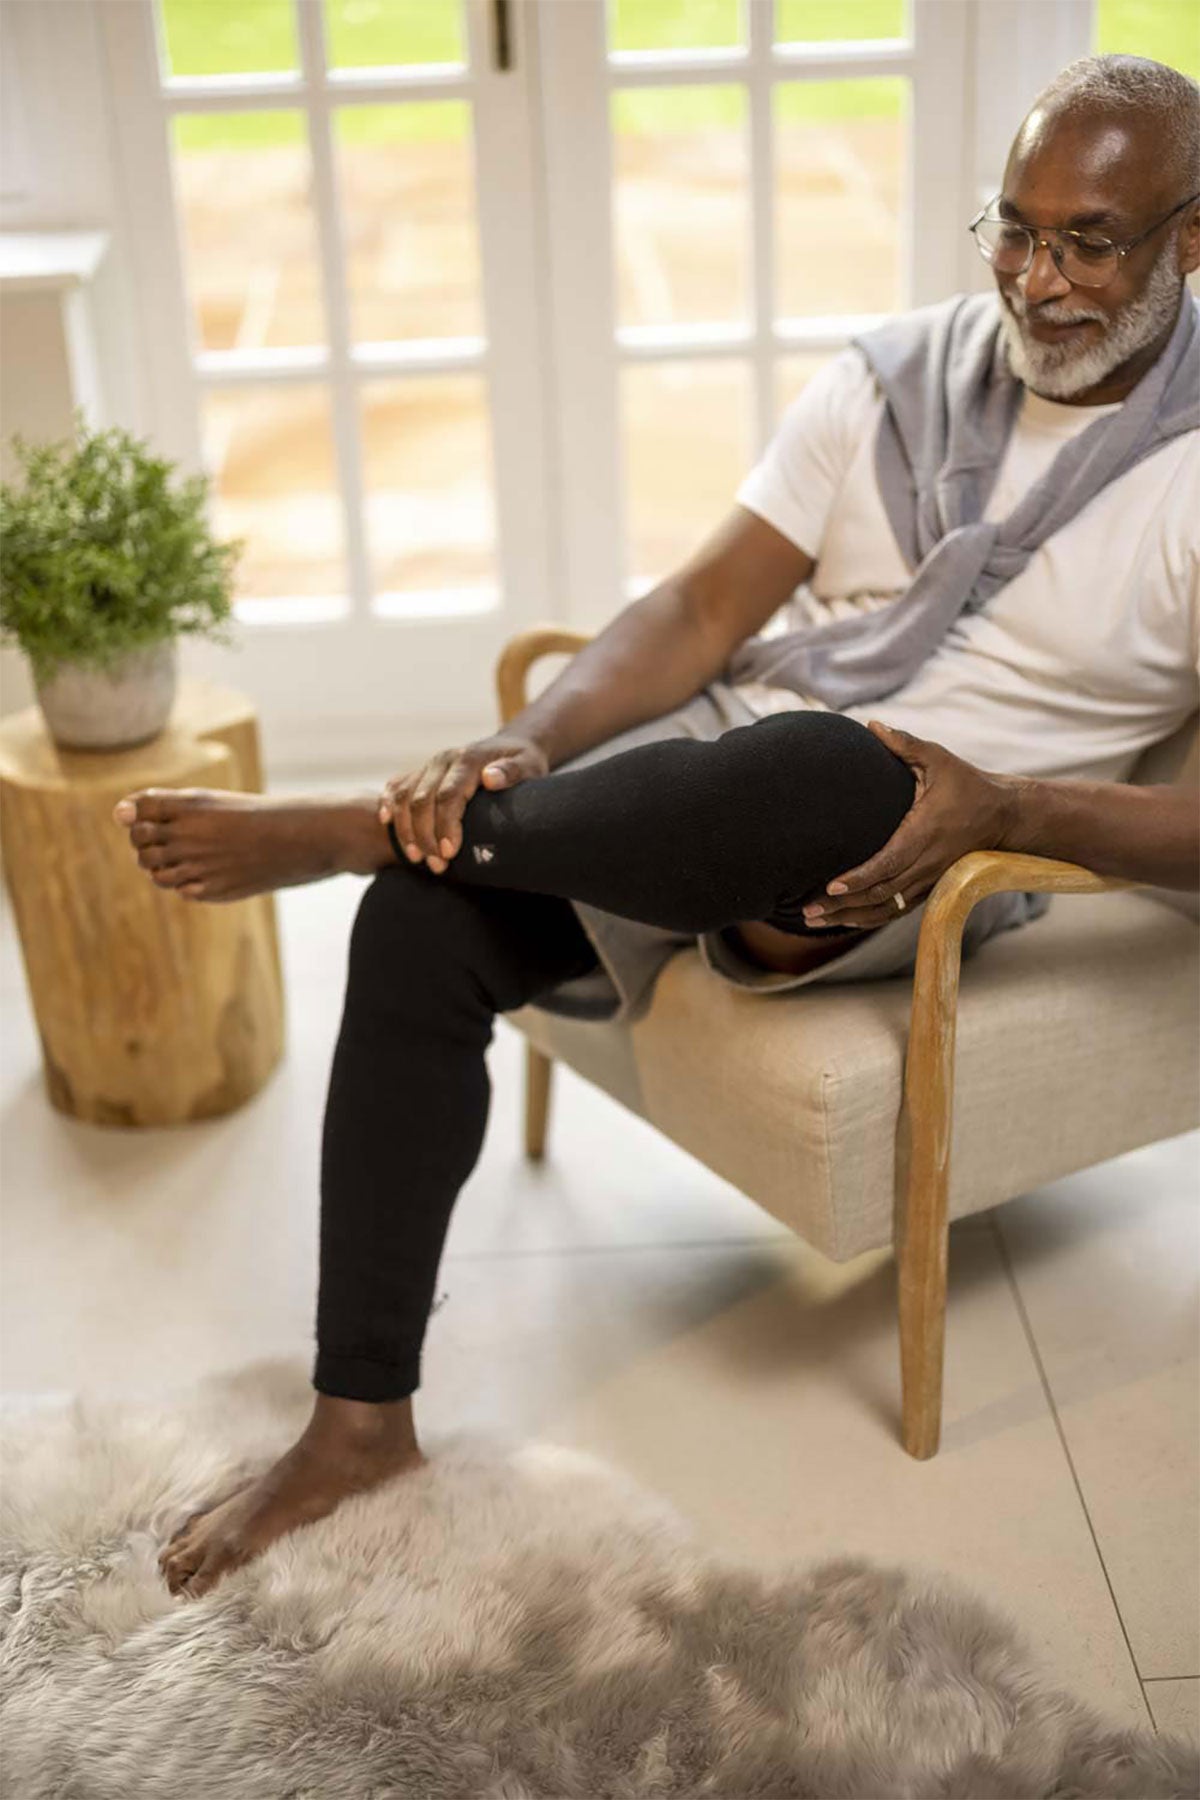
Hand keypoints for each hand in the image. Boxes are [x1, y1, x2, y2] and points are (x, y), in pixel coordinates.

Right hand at [379, 734, 548, 873]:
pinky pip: (395, 787)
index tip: (450, 853)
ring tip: (417, 858)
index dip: (446, 826)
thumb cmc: (523, 762)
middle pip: (421, 800)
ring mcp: (429, 766)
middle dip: (425, 837)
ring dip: (406, 830)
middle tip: (437, 866)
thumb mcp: (528, 765)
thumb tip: (491, 778)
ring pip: (403, 797)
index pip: (448, 795)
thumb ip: (512, 771)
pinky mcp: (421, 772)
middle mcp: (443, 760)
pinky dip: (388, 806)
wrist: (510, 746)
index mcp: (468, 759)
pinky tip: (387, 825)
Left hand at [802, 720, 1016, 929]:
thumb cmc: (967, 783)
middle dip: (843, 904)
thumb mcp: (938, 758)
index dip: (859, 878)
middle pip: (881, 893)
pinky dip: (870, 918)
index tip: (830, 887)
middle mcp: (928, 862)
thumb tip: (871, 725)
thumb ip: (904, 744)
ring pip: (887, 908)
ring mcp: (930, 879)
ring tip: (816, 921)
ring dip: (851, 916)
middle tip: (807, 911)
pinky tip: (845, 920)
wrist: (1005, 815)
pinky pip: (897, 910)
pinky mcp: (931, 887)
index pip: (888, 863)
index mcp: (925, 832)